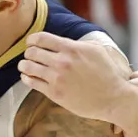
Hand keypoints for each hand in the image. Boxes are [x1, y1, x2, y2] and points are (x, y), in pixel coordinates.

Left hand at [18, 34, 137, 122]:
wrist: (113, 98)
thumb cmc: (107, 74)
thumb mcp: (97, 50)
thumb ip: (79, 43)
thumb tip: (65, 41)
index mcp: (71, 48)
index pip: (41, 38)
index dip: (32, 40)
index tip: (31, 43)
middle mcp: (62, 62)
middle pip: (32, 52)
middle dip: (28, 53)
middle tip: (28, 56)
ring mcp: (57, 78)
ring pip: (29, 67)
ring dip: (24, 65)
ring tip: (24, 66)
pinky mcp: (55, 93)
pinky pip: (33, 83)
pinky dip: (27, 78)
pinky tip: (27, 77)